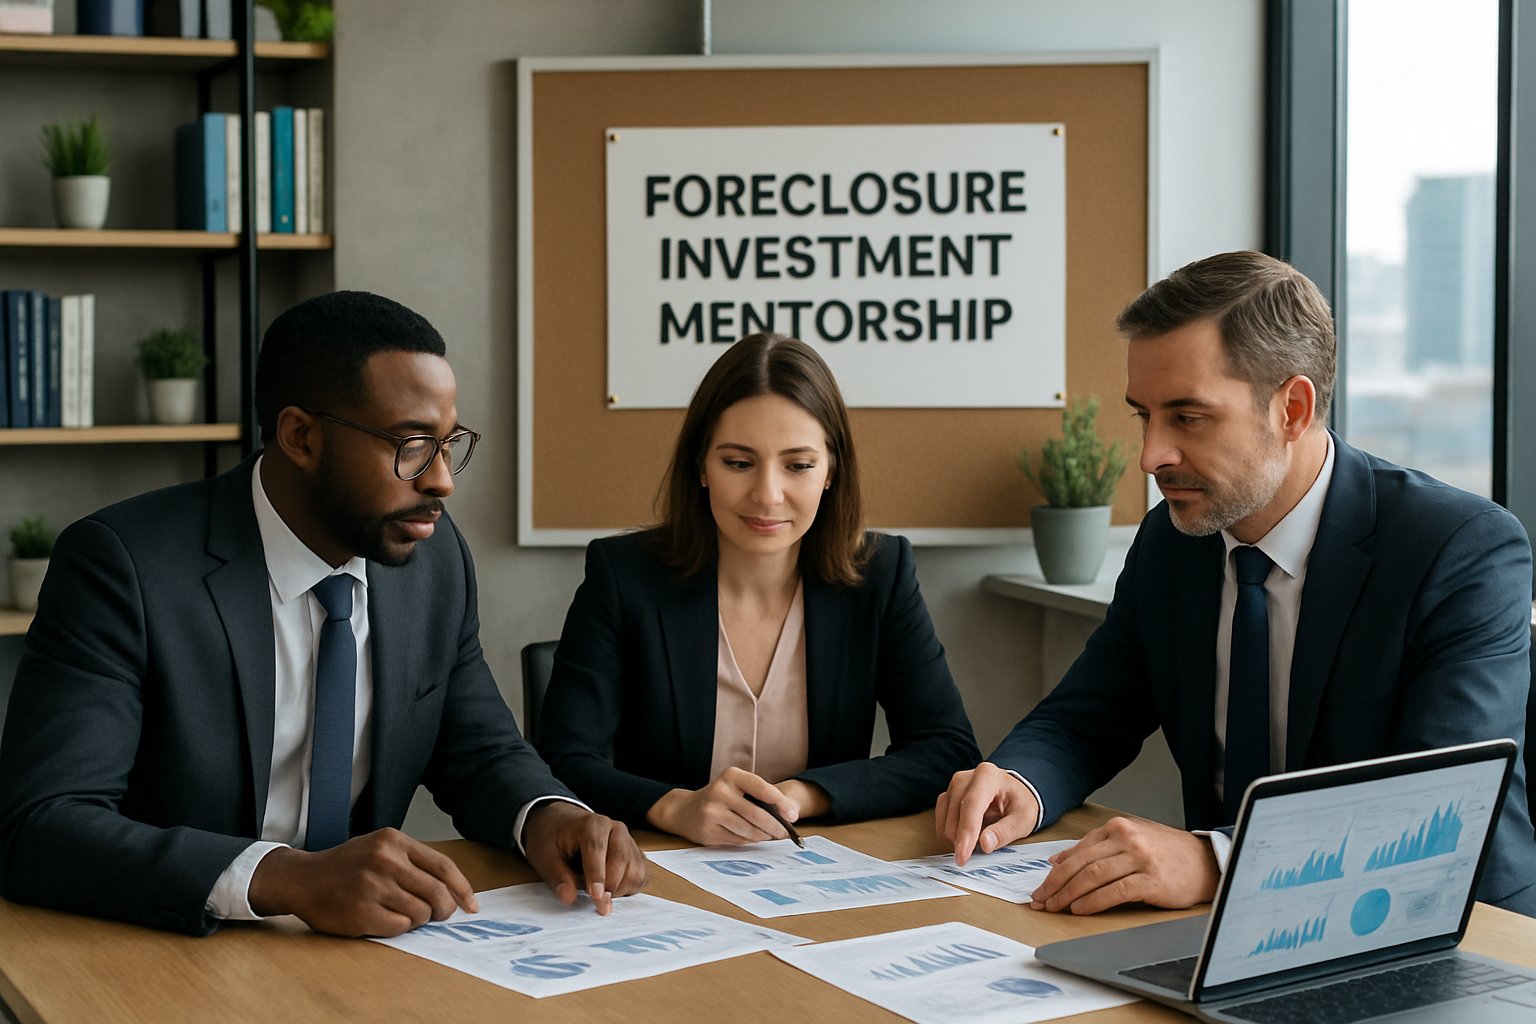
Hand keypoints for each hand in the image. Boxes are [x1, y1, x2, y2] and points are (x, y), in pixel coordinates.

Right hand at [248, 827, 477, 937]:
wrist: (303, 879)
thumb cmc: (347, 865)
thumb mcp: (380, 847)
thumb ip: (413, 862)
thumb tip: (453, 890)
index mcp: (394, 841)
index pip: (443, 867)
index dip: (463, 889)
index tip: (472, 905)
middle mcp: (385, 861)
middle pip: (437, 893)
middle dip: (444, 909)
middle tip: (438, 915)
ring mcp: (372, 887)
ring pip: (421, 913)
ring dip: (418, 920)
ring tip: (402, 913)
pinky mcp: (362, 912)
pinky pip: (400, 928)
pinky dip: (400, 929)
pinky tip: (385, 920)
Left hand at [521, 801, 646, 914]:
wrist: (562, 824)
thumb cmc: (552, 838)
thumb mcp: (544, 856)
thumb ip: (557, 877)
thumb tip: (568, 898)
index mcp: (592, 824)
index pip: (597, 848)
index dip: (597, 874)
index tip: (597, 896)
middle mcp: (615, 829)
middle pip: (621, 859)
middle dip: (611, 886)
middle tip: (598, 906)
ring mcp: (628, 841)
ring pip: (635, 869)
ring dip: (620, 889)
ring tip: (599, 894)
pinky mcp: (635, 854)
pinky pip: (641, 875)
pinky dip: (630, 888)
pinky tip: (611, 890)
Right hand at [646, 766, 802, 845]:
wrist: (685, 810)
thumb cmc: (720, 797)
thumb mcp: (737, 786)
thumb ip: (761, 796)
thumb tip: (790, 814)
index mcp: (731, 776)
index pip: (762, 788)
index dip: (780, 802)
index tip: (793, 815)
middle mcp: (720, 792)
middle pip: (757, 815)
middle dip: (775, 826)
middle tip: (785, 833)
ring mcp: (712, 813)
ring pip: (748, 831)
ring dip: (764, 836)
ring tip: (771, 835)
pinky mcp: (709, 831)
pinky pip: (738, 840)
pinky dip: (750, 841)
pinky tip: (753, 837)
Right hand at [935, 762, 1040, 865]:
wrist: (1013, 793)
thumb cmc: (1019, 803)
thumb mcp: (1024, 819)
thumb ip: (1005, 831)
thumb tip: (985, 844)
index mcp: (988, 776)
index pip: (971, 805)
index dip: (965, 832)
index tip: (962, 856)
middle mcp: (966, 778)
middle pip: (955, 813)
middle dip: (962, 839)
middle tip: (978, 852)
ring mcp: (954, 786)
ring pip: (944, 818)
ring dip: (955, 838)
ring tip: (976, 842)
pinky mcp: (947, 796)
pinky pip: (940, 820)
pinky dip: (950, 834)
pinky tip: (965, 838)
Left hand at [1028, 816, 1218, 914]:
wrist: (1206, 863)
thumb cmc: (1165, 853)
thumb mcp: (1128, 841)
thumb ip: (1093, 847)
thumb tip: (1057, 860)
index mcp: (1117, 827)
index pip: (1077, 851)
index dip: (1055, 872)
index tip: (1041, 888)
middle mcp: (1127, 839)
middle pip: (1081, 864)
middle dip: (1056, 885)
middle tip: (1041, 901)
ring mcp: (1140, 858)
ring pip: (1093, 876)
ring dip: (1069, 895)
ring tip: (1056, 907)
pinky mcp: (1151, 879)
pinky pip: (1114, 892)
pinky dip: (1093, 901)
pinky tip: (1080, 909)